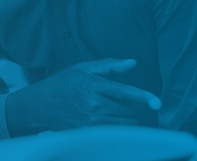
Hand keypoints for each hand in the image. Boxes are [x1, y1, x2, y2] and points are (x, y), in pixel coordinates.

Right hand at [6, 58, 161, 136]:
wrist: (40, 105)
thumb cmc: (62, 84)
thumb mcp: (82, 68)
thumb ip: (109, 65)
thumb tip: (132, 62)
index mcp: (93, 86)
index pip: (123, 92)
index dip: (142, 97)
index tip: (157, 103)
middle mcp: (94, 105)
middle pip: (130, 109)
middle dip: (133, 104)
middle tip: (119, 98)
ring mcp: (92, 122)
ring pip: (127, 122)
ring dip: (128, 116)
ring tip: (112, 108)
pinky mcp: (90, 133)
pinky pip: (117, 132)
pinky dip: (120, 126)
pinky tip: (109, 118)